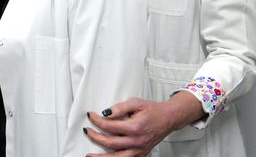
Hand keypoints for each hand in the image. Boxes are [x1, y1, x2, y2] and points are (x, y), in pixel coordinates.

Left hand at [84, 94, 203, 155]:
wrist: (168, 118)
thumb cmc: (153, 110)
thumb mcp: (136, 103)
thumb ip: (119, 107)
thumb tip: (105, 112)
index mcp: (135, 127)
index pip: (109, 126)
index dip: (97, 121)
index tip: (91, 115)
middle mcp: (137, 141)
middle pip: (110, 143)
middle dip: (95, 137)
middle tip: (87, 131)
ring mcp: (139, 150)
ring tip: (89, 155)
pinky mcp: (141, 153)